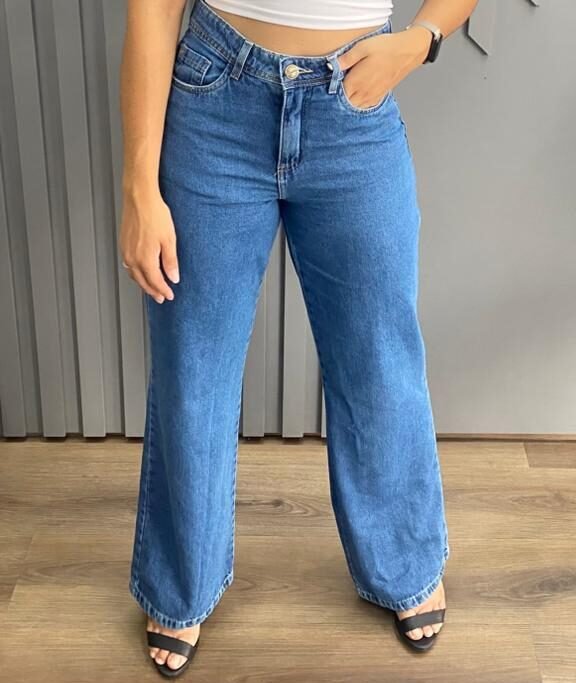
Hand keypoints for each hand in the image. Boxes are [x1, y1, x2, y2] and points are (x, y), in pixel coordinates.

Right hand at [119, 184, 178, 303]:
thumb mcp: (169, 240)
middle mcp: (132, 258)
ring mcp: (126, 251)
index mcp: (145, 259)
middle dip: (153, 291)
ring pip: (134, 275)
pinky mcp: (123, 244)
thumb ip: (171, 262)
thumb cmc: (155, 215)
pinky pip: (129, 265)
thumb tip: (173, 277)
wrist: (139, 198)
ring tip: (152, 288)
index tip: (170, 295)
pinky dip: (136, 273)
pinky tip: (141, 271)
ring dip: (143, 284)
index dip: (164, 291)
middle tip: (161, 298)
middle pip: (143, 282)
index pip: (156, 282)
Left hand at [337, 26, 431, 108]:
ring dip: (348, 103)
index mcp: (356, 82)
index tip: (326, 87)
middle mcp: (363, 93)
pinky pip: (364, 107)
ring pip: (354, 107)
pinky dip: (358, 104)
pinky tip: (357, 96)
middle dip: (338, 100)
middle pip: (344, 104)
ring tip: (345, 94)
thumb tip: (332, 65)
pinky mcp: (379, 97)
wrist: (407, 52)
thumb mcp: (362, 47)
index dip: (330, 92)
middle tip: (333, 92)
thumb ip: (346, 58)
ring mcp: (371, 97)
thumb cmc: (386, 48)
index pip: (337, 95)